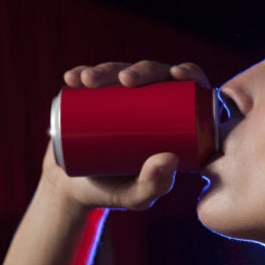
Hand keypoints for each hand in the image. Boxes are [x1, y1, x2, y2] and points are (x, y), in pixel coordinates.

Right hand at [40, 60, 210, 210]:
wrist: (75, 192)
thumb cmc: (116, 191)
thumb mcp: (138, 195)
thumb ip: (155, 185)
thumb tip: (170, 158)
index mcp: (174, 122)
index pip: (189, 89)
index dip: (189, 72)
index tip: (176, 74)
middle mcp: (149, 104)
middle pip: (154, 75)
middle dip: (141, 69)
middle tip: (124, 80)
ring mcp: (121, 98)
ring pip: (121, 72)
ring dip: (108, 69)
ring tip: (90, 81)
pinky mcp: (94, 98)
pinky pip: (91, 78)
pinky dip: (82, 73)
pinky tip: (75, 76)